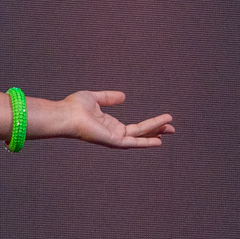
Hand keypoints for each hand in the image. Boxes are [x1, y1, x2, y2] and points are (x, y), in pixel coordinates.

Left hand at [59, 90, 174, 148]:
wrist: (66, 114)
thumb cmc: (74, 107)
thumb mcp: (94, 98)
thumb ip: (108, 98)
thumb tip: (124, 96)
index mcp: (110, 125)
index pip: (135, 128)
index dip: (150, 125)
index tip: (164, 121)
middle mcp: (114, 133)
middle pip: (141, 134)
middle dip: (157, 131)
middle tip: (173, 129)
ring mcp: (114, 139)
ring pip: (140, 136)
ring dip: (156, 132)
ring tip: (171, 129)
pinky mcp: (113, 141)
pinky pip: (133, 142)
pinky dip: (146, 142)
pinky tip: (159, 141)